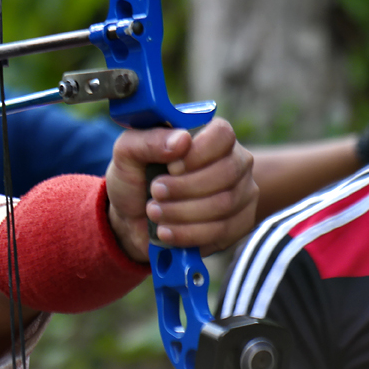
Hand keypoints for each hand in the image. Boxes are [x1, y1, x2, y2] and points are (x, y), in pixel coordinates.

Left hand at [105, 118, 256, 261]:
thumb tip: (182, 140)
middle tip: (155, 192)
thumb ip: (149, 140)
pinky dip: (188, 233)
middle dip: (185, 187)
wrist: (132, 219)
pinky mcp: (238, 224)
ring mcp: (240, 193)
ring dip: (182, 212)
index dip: (197, 153)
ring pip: (224, 204)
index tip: (170, 167)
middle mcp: (233, 161)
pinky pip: (223, 231)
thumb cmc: (135, 178)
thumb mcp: (128, 153)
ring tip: (154, 212)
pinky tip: (166, 232)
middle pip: (227, 172)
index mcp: (208, 135)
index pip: (222, 135)